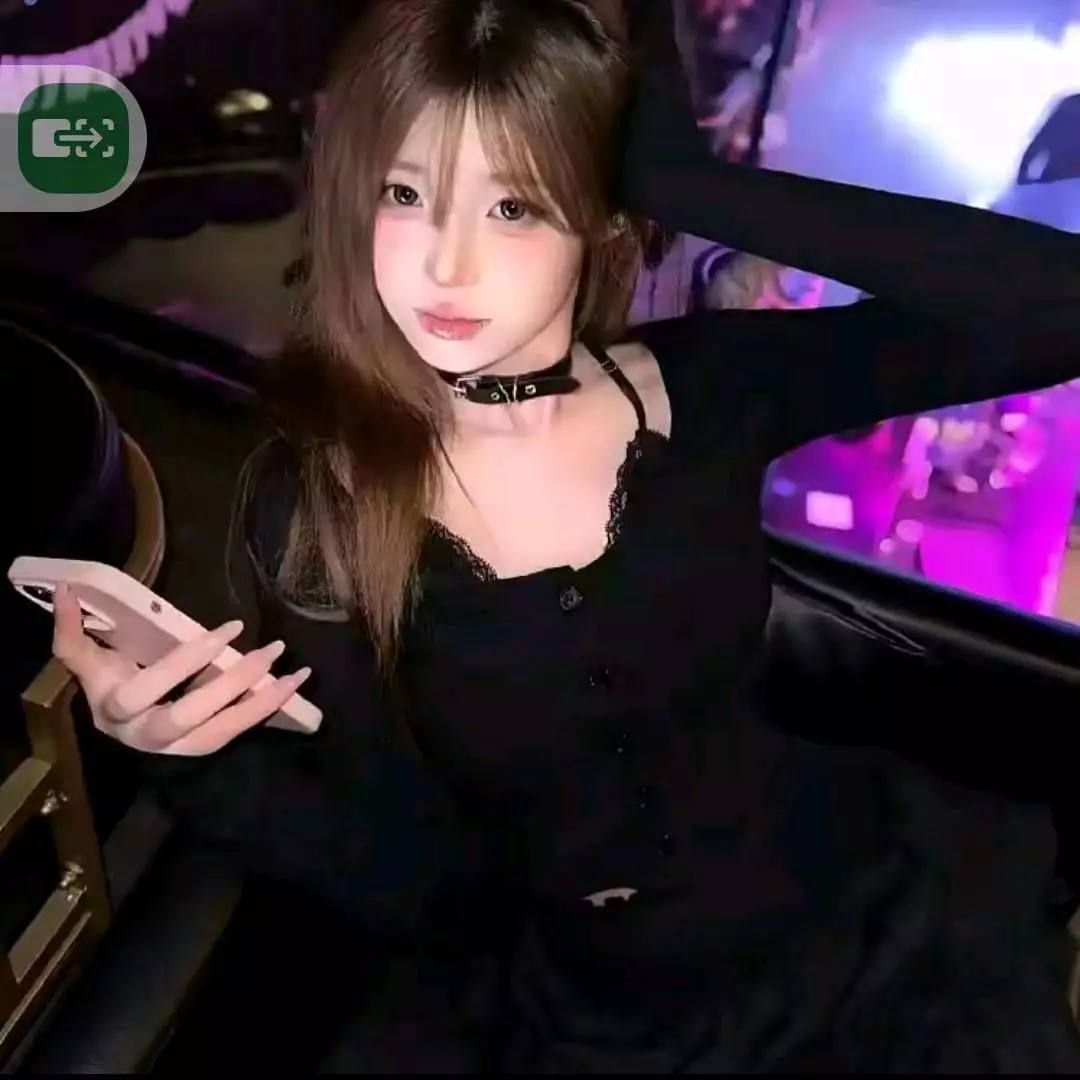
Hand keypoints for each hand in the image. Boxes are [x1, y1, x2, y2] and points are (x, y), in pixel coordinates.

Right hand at [51, 583, 311, 756]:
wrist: (127, 732)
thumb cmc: (111, 687)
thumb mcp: (89, 663)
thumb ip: (73, 632)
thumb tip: (66, 589)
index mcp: (115, 710)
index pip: (140, 690)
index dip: (183, 663)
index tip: (226, 629)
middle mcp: (145, 736)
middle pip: (185, 715)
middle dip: (228, 683)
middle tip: (266, 649)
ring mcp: (177, 748)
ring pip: (219, 730)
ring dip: (259, 700)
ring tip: (294, 670)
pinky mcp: (203, 749)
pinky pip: (239, 731)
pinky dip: (268, 708)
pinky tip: (294, 684)